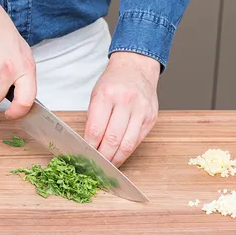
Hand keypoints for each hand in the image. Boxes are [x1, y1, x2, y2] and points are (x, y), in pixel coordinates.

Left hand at [84, 52, 159, 166]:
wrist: (136, 67)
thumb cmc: (113, 82)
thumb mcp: (96, 94)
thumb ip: (93, 119)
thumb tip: (89, 145)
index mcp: (106, 95)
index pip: (96, 129)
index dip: (90, 148)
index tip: (85, 157)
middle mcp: (126, 102)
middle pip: (112, 139)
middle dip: (103, 157)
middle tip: (95, 167)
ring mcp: (141, 110)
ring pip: (127, 144)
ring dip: (116, 159)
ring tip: (108, 166)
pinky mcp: (151, 117)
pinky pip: (138, 140)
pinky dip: (127, 151)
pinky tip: (120, 156)